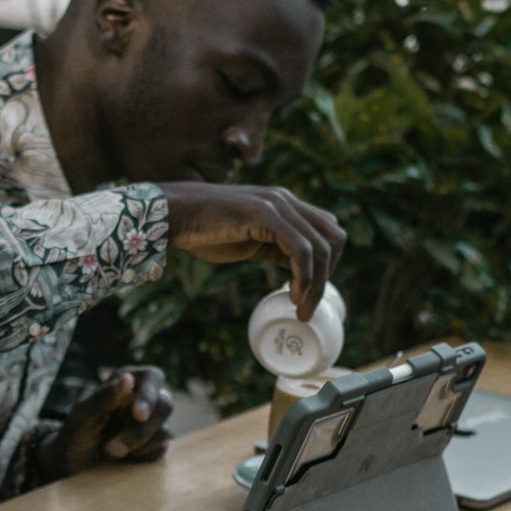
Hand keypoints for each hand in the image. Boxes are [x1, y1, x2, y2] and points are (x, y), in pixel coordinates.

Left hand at [35, 367, 172, 481]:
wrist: (74, 464)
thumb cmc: (76, 433)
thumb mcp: (82, 416)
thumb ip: (103, 397)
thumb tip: (127, 378)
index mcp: (127, 383)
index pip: (152, 377)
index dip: (150, 394)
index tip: (138, 415)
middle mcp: (144, 400)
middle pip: (165, 406)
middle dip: (140, 430)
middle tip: (113, 448)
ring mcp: (152, 423)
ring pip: (164, 430)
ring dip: (136, 445)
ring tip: (108, 451)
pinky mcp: (155, 445)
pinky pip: (160, 449)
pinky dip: (141, 456)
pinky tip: (123, 458)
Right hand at [159, 181, 345, 321]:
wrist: (175, 215)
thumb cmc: (204, 230)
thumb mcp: (249, 241)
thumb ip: (275, 248)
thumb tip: (295, 268)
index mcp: (285, 204)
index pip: (327, 231)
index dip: (327, 263)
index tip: (309, 291)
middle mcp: (287, 201)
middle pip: (334, 238)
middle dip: (328, 276)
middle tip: (308, 306)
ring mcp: (278, 205)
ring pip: (321, 247)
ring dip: (316, 284)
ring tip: (301, 310)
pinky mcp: (266, 215)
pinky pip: (300, 250)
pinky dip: (302, 277)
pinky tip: (292, 296)